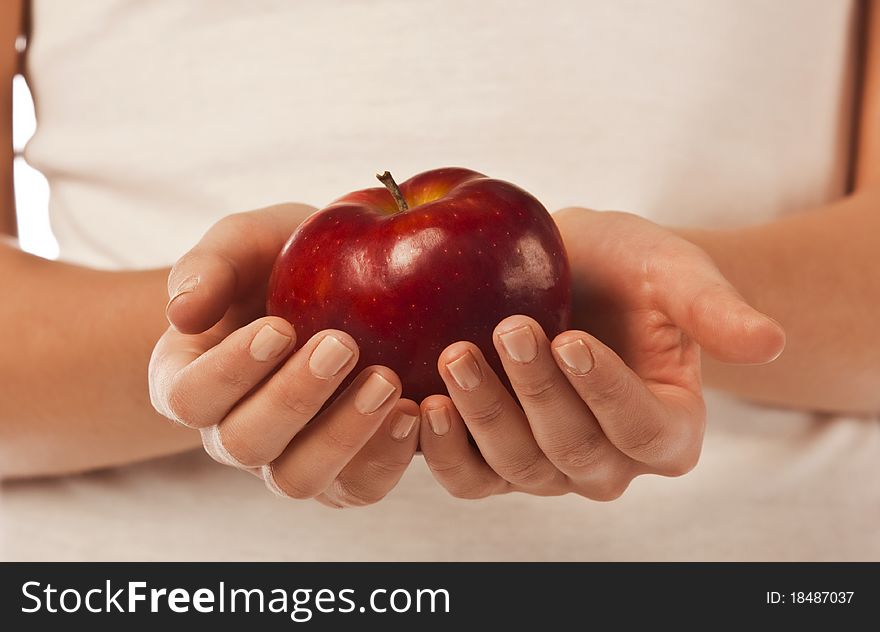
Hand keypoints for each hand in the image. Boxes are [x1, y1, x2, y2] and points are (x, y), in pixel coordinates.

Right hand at [149, 204, 420, 507]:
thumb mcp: (244, 243)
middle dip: (294, 398)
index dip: (230, 372)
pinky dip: (386, 457)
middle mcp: (231, 432)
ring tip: (386, 382)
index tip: (280, 328)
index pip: (190, 397)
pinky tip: (412, 412)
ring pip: (299, 478)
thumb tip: (181, 313)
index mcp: (190, 380)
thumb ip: (209, 267)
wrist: (337, 285)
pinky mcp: (342, 473)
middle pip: (245, 444)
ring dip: (343, 435)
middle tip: (343, 344)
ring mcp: (286, 459)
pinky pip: (357, 488)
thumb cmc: (278, 261)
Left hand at [418, 207, 784, 499]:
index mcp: (668, 428)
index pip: (642, 430)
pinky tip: (420, 404)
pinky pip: (468, 477)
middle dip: (536, 394)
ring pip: (517, 470)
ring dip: (483, 419)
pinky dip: (441, 450)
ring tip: (454, 358)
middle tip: (506, 330)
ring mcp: (548, 467)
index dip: (605, 391)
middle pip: (574, 453)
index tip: (570, 338)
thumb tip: (770, 343)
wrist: (573, 273)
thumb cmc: (629, 271)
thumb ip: (714, 308)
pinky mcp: (495, 459)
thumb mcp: (674, 272)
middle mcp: (611, 462)